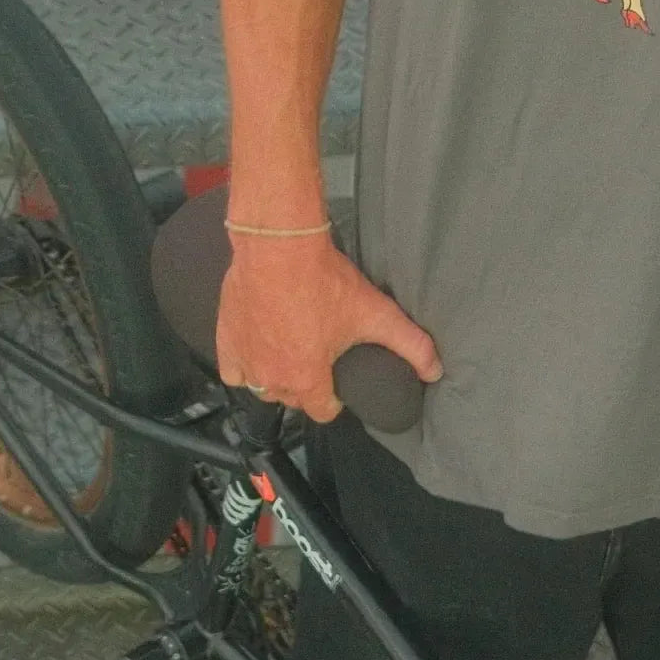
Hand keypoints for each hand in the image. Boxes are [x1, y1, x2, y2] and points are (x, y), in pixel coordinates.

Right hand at [216, 232, 441, 422]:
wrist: (278, 247)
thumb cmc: (323, 281)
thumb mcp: (375, 314)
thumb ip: (410, 346)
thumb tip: (435, 369)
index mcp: (307, 381)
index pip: (323, 412)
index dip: (335, 397)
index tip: (339, 378)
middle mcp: (272, 379)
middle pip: (293, 398)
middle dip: (307, 382)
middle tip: (320, 353)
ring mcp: (245, 360)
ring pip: (263, 385)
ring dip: (277, 375)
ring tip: (293, 348)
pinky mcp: (225, 340)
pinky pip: (233, 369)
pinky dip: (244, 364)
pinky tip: (258, 350)